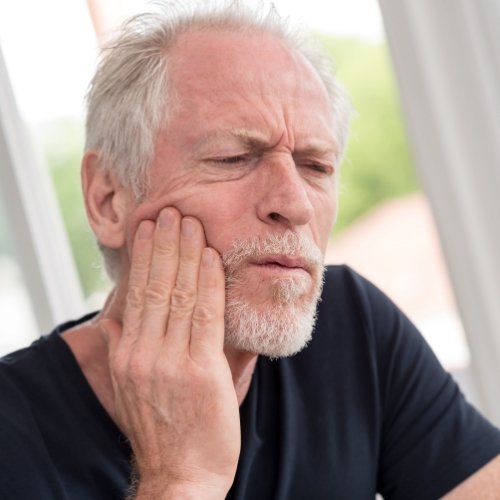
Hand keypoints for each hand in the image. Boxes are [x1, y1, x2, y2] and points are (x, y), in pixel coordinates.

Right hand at [100, 207, 239, 498]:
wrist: (182, 475)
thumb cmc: (162, 427)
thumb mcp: (130, 387)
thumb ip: (125, 347)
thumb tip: (116, 316)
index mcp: (126, 354)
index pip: (135, 293)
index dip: (144, 257)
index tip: (149, 228)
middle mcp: (143, 353)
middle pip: (154, 286)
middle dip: (164, 244)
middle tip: (170, 211)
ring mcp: (170, 361)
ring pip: (178, 293)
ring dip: (185, 253)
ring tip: (189, 222)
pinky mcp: (200, 370)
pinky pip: (204, 314)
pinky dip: (208, 282)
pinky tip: (210, 257)